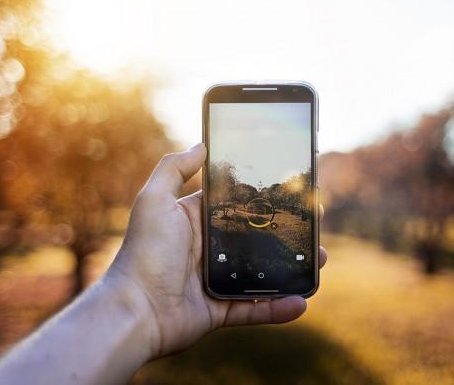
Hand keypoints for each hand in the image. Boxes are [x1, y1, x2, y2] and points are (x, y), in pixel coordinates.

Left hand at [107, 143, 326, 358]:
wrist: (134, 310)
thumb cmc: (144, 252)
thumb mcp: (154, 200)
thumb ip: (174, 168)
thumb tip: (201, 143)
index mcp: (195, 223)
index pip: (235, 205)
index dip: (262, 197)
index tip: (290, 190)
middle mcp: (207, 250)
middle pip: (255, 238)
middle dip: (285, 231)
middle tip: (313, 222)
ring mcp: (215, 281)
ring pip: (263, 273)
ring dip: (292, 269)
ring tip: (319, 259)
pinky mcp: (220, 310)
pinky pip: (255, 309)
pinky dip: (279, 308)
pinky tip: (302, 302)